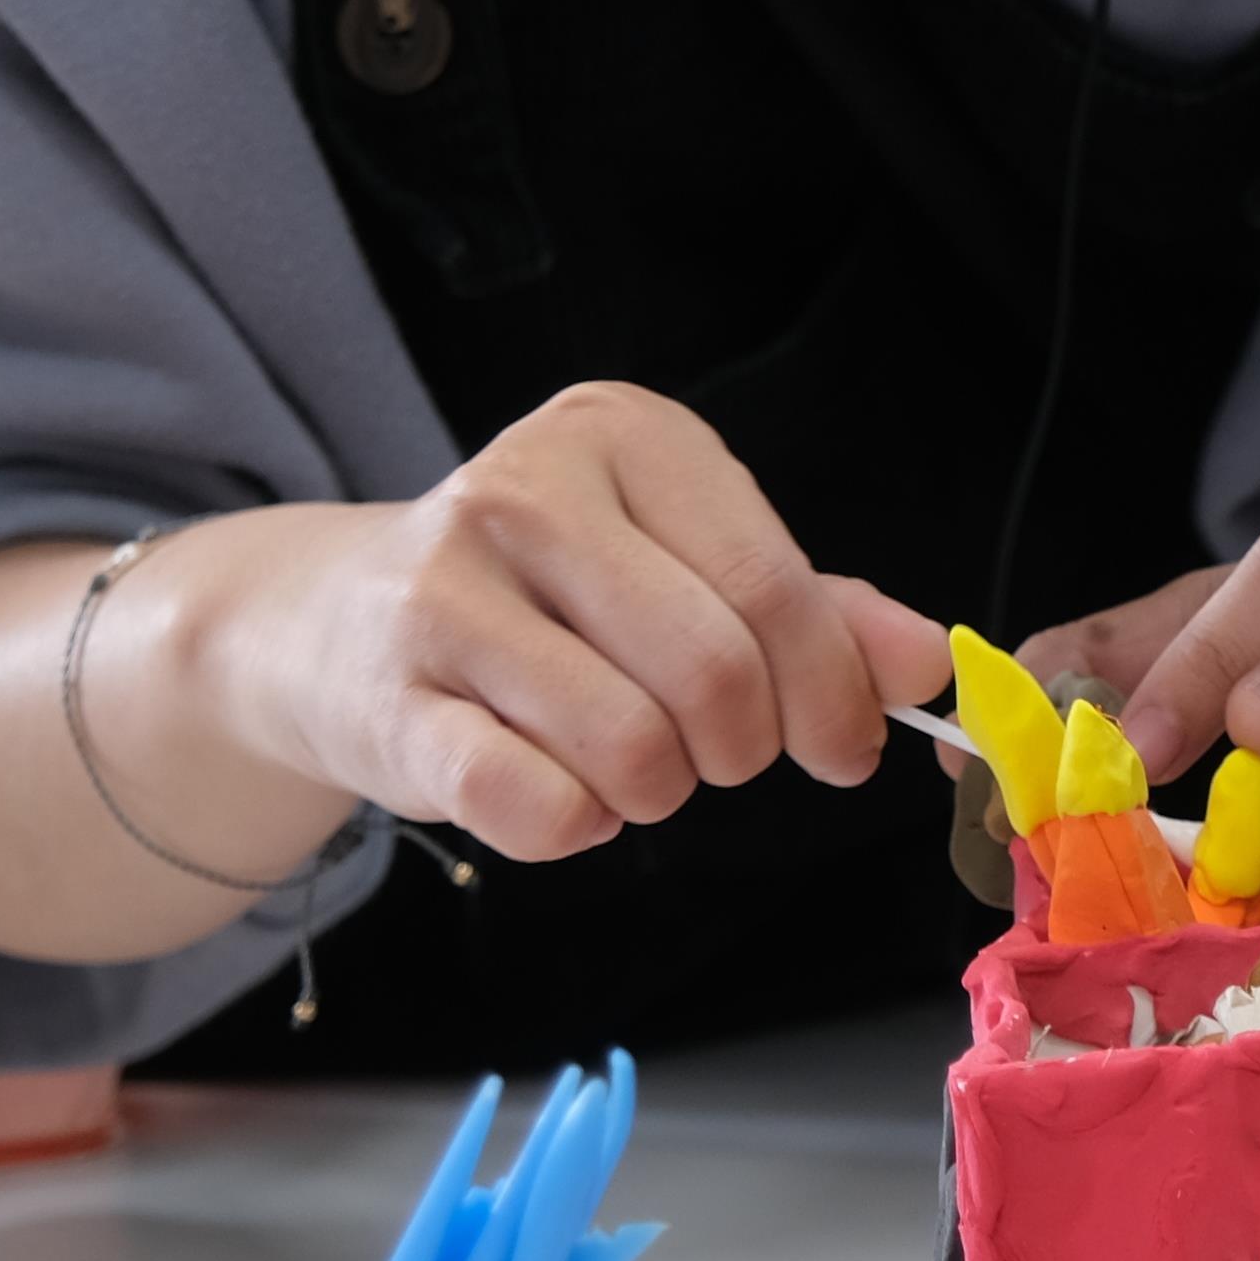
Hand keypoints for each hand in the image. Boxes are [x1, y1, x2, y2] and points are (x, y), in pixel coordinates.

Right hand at [217, 383, 943, 861]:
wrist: (333, 622)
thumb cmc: (545, 596)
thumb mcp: (682, 563)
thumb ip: (812, 609)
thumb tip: (926, 661)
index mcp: (622, 434)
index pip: (776, 584)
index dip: (832, 691)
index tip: (841, 744)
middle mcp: (525, 490)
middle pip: (715, 669)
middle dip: (742, 746)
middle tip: (715, 752)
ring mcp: (444, 594)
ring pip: (634, 747)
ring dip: (657, 790)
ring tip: (628, 760)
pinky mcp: (391, 703)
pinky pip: (539, 806)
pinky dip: (575, 827)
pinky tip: (556, 787)